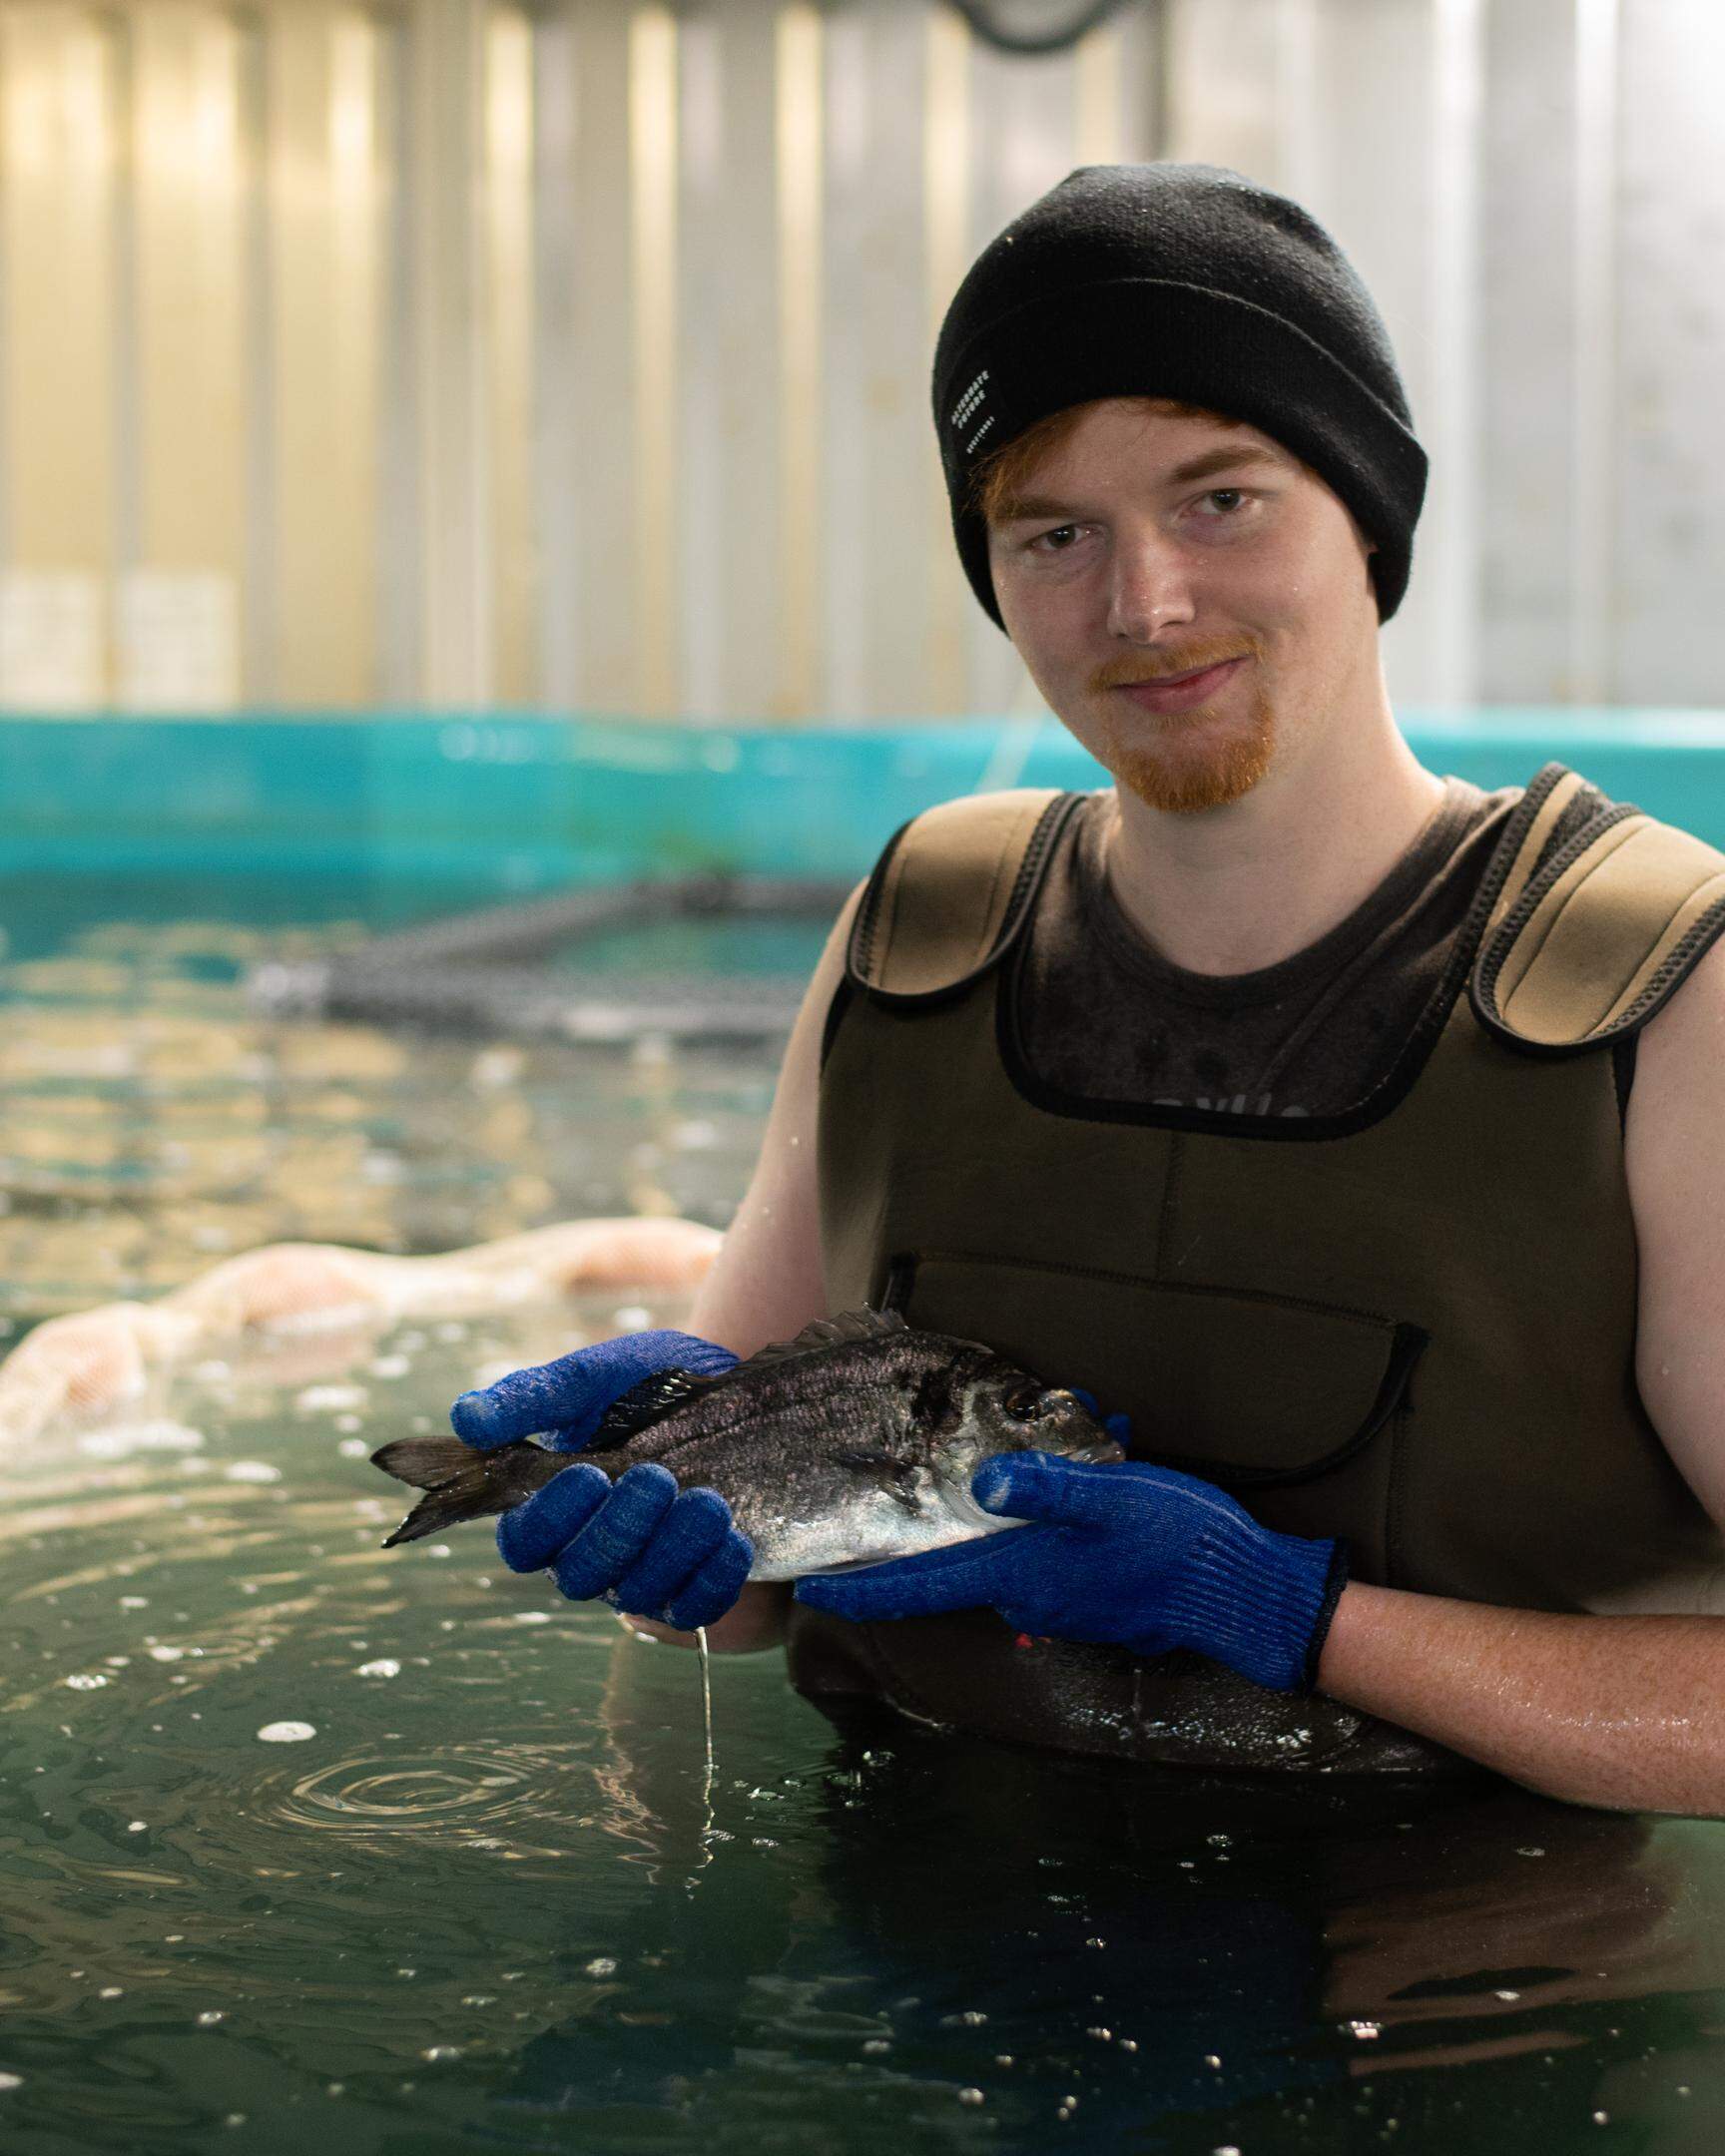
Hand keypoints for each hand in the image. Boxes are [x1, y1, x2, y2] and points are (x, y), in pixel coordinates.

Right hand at [451, 1328, 753, 1628]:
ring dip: (672, 1550)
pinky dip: (713, 1578)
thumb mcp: (592, 1377)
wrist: (730, 1388)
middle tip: (656, 1477)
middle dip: (620, 1530)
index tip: (587, 1473)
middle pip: (580, 1576)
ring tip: (707, 1501)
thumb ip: (533, 1397)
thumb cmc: (647, 1385)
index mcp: (549, 1508)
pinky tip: (730, 1537)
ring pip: (638, 1594)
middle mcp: (587, 1552)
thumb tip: (467, 1418)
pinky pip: (696, 1609)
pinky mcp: (693, 1586)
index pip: (524, 1542)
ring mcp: (640, 1575)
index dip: (549, 1519)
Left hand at [795, 1449, 1347, 1694]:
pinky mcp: (1091, 1594)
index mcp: (1017, 1574)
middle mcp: (1027, 1597)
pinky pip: (1049, 1555)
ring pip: (1008, 1551)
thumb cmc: (1176, 1544)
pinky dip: (1056, 1518)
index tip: (808, 1583)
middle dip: (946, 1521)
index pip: (917, 1587)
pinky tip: (1100, 1476)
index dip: (859, 1585)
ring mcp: (1060, 1602)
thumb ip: (1044, 1488)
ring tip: (1070, 1452)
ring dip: (1016, 1509)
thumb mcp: (1111, 1498)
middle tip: (939, 1478)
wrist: (1244, 1592)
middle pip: (957, 1563)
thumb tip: (982, 1479)